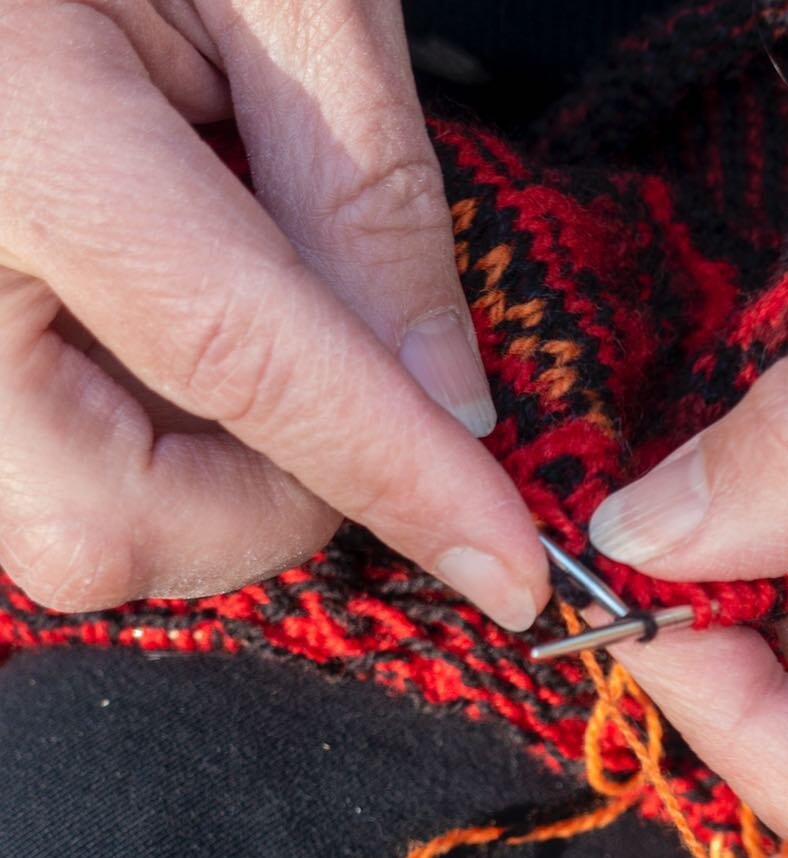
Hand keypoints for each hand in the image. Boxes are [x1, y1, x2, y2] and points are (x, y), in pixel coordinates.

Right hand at [0, 1, 546, 628]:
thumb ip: (363, 193)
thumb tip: (449, 400)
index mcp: (10, 128)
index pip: (244, 359)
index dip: (398, 478)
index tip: (508, 568)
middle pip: (112, 523)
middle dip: (273, 502)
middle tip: (341, 392)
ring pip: (73, 527)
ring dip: (208, 476)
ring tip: (234, 321)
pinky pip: (49, 475)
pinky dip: (149, 444)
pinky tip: (162, 331)